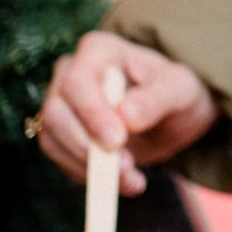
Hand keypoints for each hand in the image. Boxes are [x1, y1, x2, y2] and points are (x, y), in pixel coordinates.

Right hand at [39, 31, 219, 196]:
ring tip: (132, 180)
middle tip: (127, 169)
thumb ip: (156, 99)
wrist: (170, 115)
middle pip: (57, 113)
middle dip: (89, 148)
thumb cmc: (174, 91)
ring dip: (89, 168)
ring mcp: (60, 103)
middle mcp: (70, 72)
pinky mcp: (60, 133)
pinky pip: (60, 158)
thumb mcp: (179, 90)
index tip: (117, 142)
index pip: (78, 81)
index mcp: (98, 50)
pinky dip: (88, 177)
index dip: (92, 114)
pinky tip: (123, 181)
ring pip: (53, 139)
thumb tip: (126, 116)